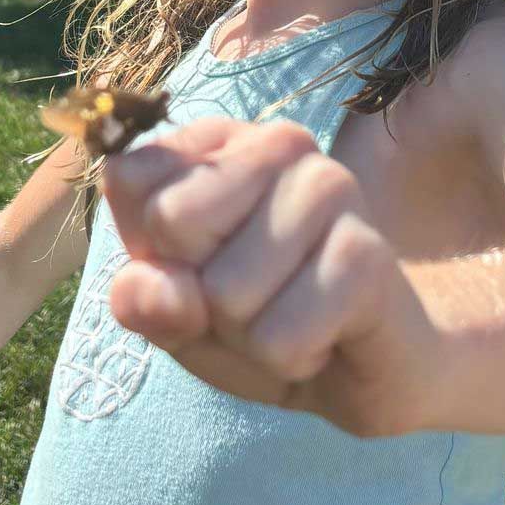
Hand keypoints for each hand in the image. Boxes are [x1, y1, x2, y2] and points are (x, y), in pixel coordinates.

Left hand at [99, 115, 445, 438]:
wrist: (376, 363)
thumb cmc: (267, 321)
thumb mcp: (185, 317)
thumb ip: (149, 300)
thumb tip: (141, 288)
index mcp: (222, 141)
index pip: (128, 178)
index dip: (149, 249)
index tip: (197, 266)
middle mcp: (278, 143)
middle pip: (172, 222)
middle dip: (198, 293)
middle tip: (252, 300)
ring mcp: (330, 187)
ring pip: (225, 293)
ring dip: (249, 336)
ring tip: (293, 317)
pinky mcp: (366, 252)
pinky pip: (278, 339)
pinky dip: (292, 360)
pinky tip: (328, 337)